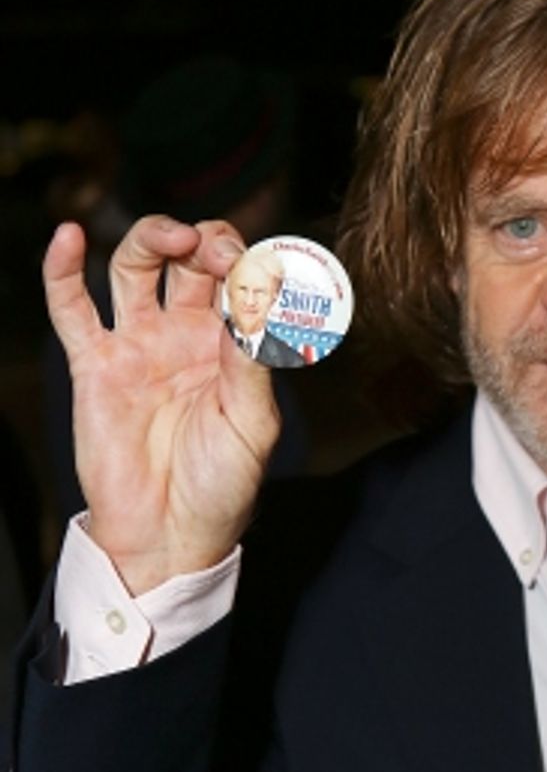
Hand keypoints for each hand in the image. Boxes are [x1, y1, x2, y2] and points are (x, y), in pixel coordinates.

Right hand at [44, 217, 280, 593]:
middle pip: (190, 257)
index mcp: (233, 344)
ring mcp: (139, 344)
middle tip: (216, 253)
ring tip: (170, 236)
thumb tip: (258, 299)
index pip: (240, 278)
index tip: (254, 273)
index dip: (247, 262)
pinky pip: (72, 308)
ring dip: (151, 237)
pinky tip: (69, 237)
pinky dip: (63, 269)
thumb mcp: (252, 423)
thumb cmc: (221, 486)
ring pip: (136, 266)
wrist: (169, 535)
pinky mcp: (94, 364)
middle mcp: (186, 333)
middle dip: (206, 241)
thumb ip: (252, 360)